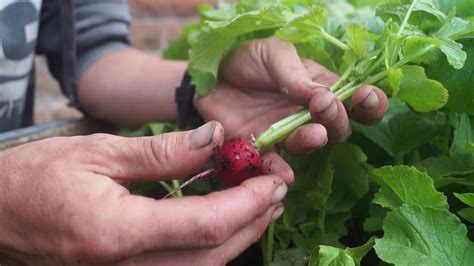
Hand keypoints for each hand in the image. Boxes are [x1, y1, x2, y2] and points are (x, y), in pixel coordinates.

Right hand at [0, 121, 286, 264]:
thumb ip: (162, 152)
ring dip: (237, 237)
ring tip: (260, 205)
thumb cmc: (34, 178)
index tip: (272, 181)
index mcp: (115, 232)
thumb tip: (214, 138)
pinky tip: (221, 222)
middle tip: (276, 190)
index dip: (247, 204)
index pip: (204, 226)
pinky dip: (209, 247)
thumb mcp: (99, 152)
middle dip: (252, 222)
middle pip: (211, 256)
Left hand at [195, 38, 388, 182]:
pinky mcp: (262, 149)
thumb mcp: (274, 54)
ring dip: (314, 141)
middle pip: (339, 127)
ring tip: (314, 133)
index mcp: (320, 88)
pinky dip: (280, 170)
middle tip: (324, 106)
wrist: (208, 77)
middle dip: (339, 119)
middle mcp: (309, 115)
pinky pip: (275, 164)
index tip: (365, 97)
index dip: (369, 102)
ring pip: (310, 145)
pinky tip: (284, 172)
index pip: (356, 100)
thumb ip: (298, 74)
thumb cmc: (247, 60)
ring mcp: (287, 134)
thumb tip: (326, 96)